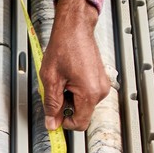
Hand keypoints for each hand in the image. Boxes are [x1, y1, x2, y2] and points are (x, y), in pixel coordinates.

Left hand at [39, 0, 110, 132]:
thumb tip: (52, 123)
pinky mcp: (100, 79)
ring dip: (69, 97)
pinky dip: (75, 90)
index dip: (64, 123)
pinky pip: (86, 93)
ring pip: (83, 104)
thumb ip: (52, 105)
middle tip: (54, 91)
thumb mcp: (51, 80)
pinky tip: (67, 77)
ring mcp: (102, 84)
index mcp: (90, 93)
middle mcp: (100, 90)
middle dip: (65, 107)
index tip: (54, 117)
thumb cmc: (64, 47)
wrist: (75, 28)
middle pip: (81, 113)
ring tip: (61, 80)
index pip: (79, 124)